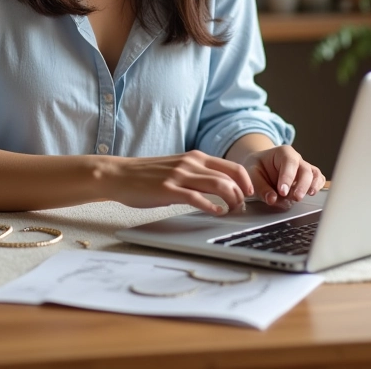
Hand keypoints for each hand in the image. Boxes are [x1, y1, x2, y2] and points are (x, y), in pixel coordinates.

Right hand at [101, 150, 254, 214]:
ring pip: (218, 185)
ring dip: (231, 200)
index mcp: (194, 157)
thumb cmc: (147, 174)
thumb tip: (219, 187)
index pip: (231, 166)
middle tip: (243, 207)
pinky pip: (196, 198)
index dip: (246, 181)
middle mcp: (190, 163)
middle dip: (242, 194)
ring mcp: (179, 175)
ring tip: (233, 212)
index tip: (250, 195)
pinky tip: (216, 212)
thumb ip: (196, 173)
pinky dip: (210, 206)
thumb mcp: (177, 167)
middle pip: (229, 176)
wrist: (120, 174)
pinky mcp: (168, 189)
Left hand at [242, 145, 324, 204]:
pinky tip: (312, 193)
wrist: (261, 164)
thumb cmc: (258, 166)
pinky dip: (317, 186)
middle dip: (301, 185)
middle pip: (305, 170)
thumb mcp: (253, 173)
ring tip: (307, 196)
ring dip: (312, 186)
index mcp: (283, 152)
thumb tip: (272, 199)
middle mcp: (296, 159)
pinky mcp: (308, 178)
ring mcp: (304, 168)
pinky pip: (318, 180)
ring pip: (314, 174)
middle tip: (295, 197)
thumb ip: (261, 187)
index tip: (282, 191)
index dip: (287, 177)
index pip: (289, 162)